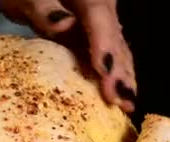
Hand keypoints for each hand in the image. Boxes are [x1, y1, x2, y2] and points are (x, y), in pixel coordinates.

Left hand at [0, 0, 135, 112]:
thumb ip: (44, 8)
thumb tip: (64, 24)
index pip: (99, 17)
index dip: (104, 46)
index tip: (105, 72)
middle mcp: (100, 7)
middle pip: (113, 39)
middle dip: (118, 71)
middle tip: (121, 101)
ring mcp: (98, 23)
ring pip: (116, 50)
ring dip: (122, 77)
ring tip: (126, 104)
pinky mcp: (92, 36)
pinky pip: (106, 56)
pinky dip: (112, 76)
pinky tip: (116, 94)